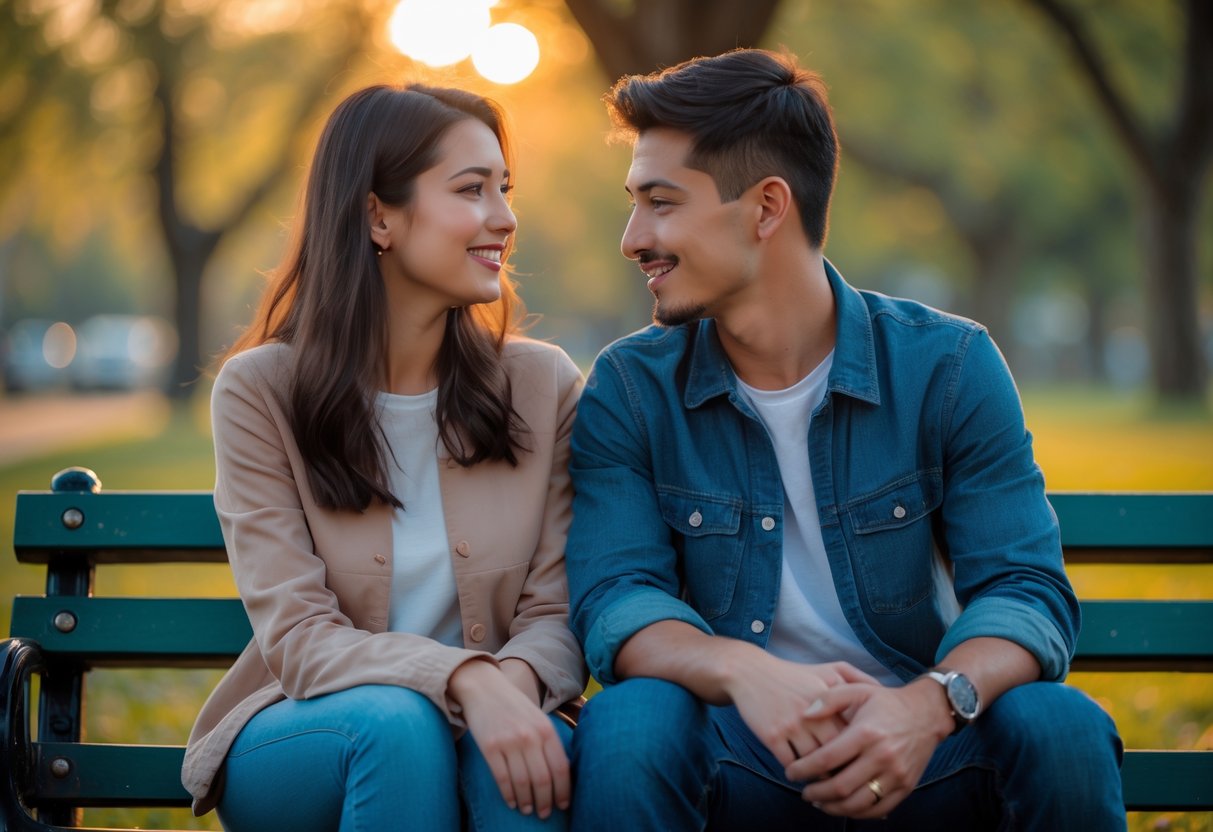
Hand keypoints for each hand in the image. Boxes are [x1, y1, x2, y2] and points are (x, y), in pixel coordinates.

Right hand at [448, 659, 569, 818]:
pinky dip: (509, 795)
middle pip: (543, 780)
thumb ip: (549, 741)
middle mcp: (530, 736)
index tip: (563, 805)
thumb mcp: (538, 718)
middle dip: (546, 802)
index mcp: (546, 729)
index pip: (561, 768)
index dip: (564, 791)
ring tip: (528, 809)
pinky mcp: (490, 747)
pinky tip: (512, 802)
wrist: (484, 687)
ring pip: (523, 783)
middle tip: (544, 814)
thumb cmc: (514, 706)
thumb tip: (561, 775)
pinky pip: (502, 779)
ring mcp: (509, 742)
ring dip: (527, 801)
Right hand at [721, 649, 878, 773]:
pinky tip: (801, 775)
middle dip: (844, 769)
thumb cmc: (793, 674)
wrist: (749, 672)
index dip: (860, 750)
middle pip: (837, 753)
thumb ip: (856, 677)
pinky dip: (797, 773)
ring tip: (826, 784)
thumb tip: (882, 689)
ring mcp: (791, 725)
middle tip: (848, 780)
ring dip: (821, 777)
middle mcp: (812, 714)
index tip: (863, 760)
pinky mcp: (772, 736)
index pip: (852, 733)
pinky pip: (790, 764)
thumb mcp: (827, 668)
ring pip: (814, 764)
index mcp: (829, 698)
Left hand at [788, 679, 952, 818]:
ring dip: (833, 807)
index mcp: (866, 733)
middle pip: (841, 786)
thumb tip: (805, 714)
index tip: (791, 772)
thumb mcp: (858, 689)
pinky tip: (843, 807)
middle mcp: (882, 756)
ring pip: (858, 803)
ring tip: (819, 802)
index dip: (804, 769)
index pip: (827, 758)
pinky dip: (857, 813)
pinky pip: (878, 809)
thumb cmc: (887, 702)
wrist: (926, 714)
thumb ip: (828, 699)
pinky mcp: (906, 786)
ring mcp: (896, 774)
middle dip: (815, 792)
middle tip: (803, 792)